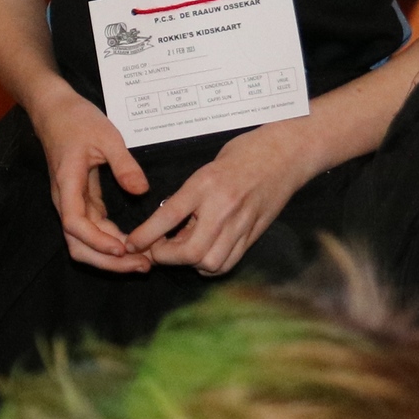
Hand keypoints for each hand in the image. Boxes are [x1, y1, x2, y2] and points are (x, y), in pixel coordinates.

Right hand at [33, 85, 150, 272]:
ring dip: (110, 257)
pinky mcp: (81, 201)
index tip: (123, 248)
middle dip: (108, 261)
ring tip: (142, 261)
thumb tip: (141, 191)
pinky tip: (134, 244)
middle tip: (142, 265)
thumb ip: (124, 164)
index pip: (75, 224)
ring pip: (84, 243)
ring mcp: (72, 202)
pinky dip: (111, 242)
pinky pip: (93, 230)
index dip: (98, 241)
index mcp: (68, 184)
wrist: (54, 110)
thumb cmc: (77, 119)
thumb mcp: (106, 136)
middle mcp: (66, 200)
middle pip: (78, 244)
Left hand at [125, 120, 315, 274]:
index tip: (133, 243)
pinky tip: (204, 254)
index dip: (146, 235)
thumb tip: (168, 224)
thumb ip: (188, 197)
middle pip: (190, 252)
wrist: (285, 153)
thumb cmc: (244, 154)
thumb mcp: (206, 169)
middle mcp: (223, 208)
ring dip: (191, 264)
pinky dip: (212, 265)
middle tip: (156, 250)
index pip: (168, 217)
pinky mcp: (255, 234)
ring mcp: (242, 224)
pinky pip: (229, 261)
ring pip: (210, 263)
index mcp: (205, 185)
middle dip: (167, 257)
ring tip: (182, 251)